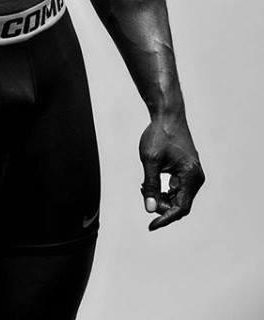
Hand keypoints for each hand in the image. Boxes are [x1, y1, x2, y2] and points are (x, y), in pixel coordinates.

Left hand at [139, 115, 204, 230]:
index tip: (150, 225)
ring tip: (144, 186)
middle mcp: (197, 177)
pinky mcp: (189, 170)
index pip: (181, 208)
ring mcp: (194, 174)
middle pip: (180, 204)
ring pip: (178, 198)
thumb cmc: (158, 135)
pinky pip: (178, 189)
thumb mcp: (150, 160)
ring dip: (162, 198)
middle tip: (143, 192)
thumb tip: (150, 210)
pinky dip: (165, 190)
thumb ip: (151, 185)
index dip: (165, 218)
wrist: (167, 115)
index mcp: (191, 175)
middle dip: (161, 204)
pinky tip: (150, 183)